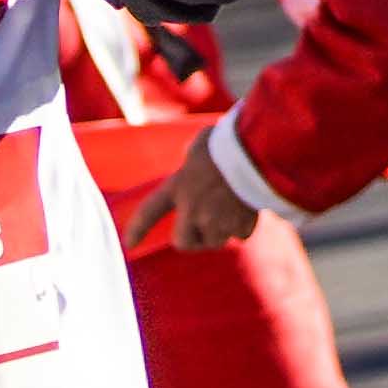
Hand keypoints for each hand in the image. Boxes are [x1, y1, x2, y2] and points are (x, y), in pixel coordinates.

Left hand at [146, 136, 259, 251]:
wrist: (257, 154)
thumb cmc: (229, 142)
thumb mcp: (200, 146)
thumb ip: (192, 160)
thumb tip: (194, 156)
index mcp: (177, 186)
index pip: (148, 211)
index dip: (137, 229)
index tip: (129, 244)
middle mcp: (192, 209)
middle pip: (183, 242)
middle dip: (194, 240)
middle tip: (205, 228)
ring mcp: (215, 221)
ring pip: (215, 241)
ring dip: (223, 231)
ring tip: (233, 206)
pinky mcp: (239, 226)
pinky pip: (240, 235)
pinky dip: (244, 225)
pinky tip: (248, 206)